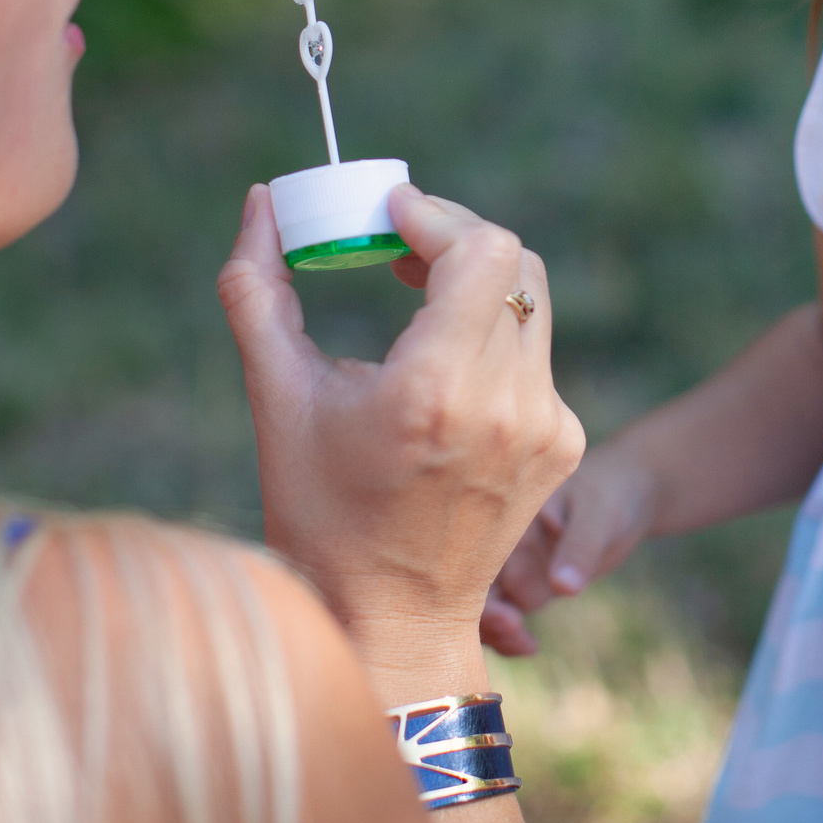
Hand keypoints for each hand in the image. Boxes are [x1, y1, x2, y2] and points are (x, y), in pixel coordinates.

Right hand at [220, 183, 585, 668]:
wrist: (392, 621)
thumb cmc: (320, 514)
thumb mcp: (277, 400)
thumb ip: (258, 289)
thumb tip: (262, 201)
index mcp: (433, 390)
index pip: (480, 251)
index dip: (436, 215)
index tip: (390, 213)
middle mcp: (504, 404)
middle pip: (513, 264)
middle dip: (453, 239)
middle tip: (397, 245)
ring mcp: (545, 427)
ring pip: (531, 304)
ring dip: (477, 283)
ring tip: (417, 292)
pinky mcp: (564, 444)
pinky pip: (536, 356)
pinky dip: (494, 337)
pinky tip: (443, 364)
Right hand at [479, 444, 662, 654]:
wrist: (626, 496)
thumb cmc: (609, 494)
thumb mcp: (600, 514)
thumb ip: (579, 547)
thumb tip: (562, 589)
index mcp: (506, 512)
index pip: (478, 550)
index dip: (481, 584)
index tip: (506, 616)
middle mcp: (499, 539)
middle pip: (472, 583)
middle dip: (486, 613)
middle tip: (514, 630)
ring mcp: (509, 563)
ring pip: (486, 605)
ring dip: (497, 628)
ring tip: (526, 644)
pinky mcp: (524, 584)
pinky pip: (507, 614)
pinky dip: (511, 634)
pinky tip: (530, 647)